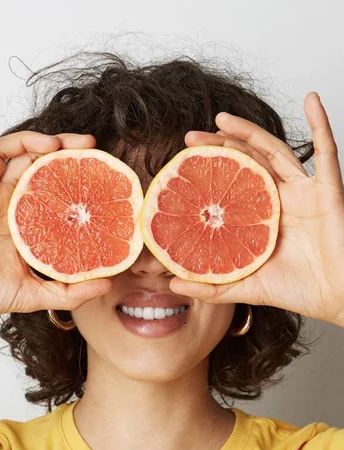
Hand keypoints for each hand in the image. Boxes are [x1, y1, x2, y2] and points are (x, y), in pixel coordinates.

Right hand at [0, 87, 111, 325]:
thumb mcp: (35, 294)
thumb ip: (70, 291)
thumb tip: (108, 282)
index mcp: (24, 220)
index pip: (53, 185)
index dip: (74, 173)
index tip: (101, 168)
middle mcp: (5, 202)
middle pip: (34, 161)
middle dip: (61, 148)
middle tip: (88, 144)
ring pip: (5, 151)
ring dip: (28, 138)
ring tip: (52, 142)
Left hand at [169, 92, 343, 326]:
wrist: (337, 298)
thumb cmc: (300, 290)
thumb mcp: (247, 286)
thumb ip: (212, 286)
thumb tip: (173, 284)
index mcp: (261, 216)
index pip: (231, 184)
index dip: (209, 170)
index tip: (182, 162)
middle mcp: (280, 199)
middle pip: (247, 162)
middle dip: (219, 146)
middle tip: (190, 138)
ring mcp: (303, 191)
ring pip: (275, 151)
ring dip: (250, 131)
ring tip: (222, 117)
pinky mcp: (327, 190)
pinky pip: (327, 151)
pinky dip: (321, 123)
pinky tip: (311, 100)